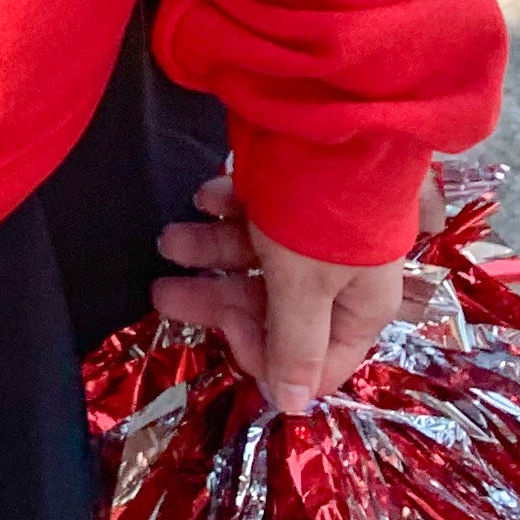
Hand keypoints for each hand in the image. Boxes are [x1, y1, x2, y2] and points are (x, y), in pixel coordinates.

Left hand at [152, 168, 416, 415]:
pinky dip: (224, 210)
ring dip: (208, 250)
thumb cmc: (322, 211)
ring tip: (166, 239)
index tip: (227, 335)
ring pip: (254, 257)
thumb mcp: (306, 285)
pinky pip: (253, 213)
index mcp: (359, 306)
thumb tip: (294, 409)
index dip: (266, 356)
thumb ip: (295, 345)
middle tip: (160, 291)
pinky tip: (201, 199)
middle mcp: (339, 273)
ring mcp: (313, 230)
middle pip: (273, 307)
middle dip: (216, 300)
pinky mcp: (292, 190)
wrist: (329, 110)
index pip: (313, 361)